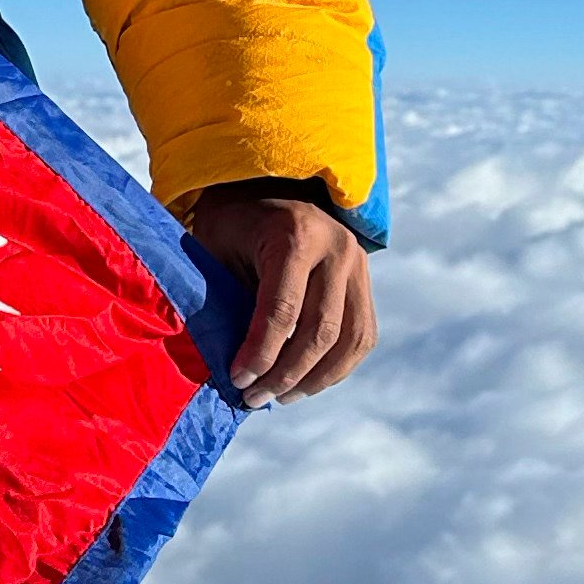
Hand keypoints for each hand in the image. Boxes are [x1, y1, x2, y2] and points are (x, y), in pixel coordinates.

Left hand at [182, 187, 378, 404]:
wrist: (269, 185)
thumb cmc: (230, 224)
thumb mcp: (217, 250)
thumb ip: (227, 299)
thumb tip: (233, 367)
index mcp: (295, 235)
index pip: (282, 310)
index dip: (259, 353)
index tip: (237, 381)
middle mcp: (336, 247)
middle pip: (320, 330)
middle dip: (285, 374)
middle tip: (253, 398)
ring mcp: (358, 263)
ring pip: (350, 339)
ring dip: (315, 378)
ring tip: (280, 397)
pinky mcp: (366, 279)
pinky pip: (362, 334)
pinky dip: (337, 366)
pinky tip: (306, 383)